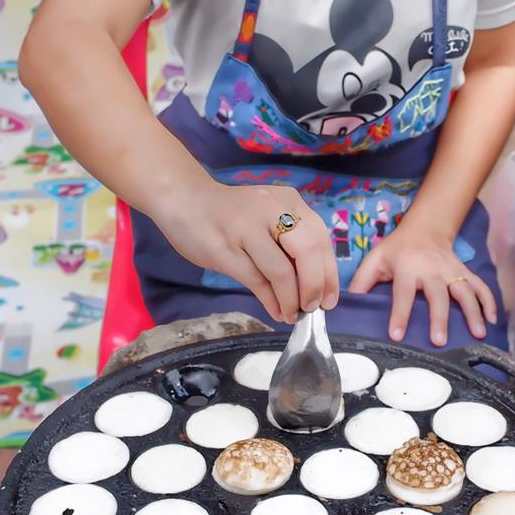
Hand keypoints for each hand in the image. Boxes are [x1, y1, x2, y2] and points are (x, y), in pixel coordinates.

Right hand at [156, 182, 338, 324]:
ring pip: (281, 271)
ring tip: (292, 314)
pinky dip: (271, 300)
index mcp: (288, 200)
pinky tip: (276, 310)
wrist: (185, 201)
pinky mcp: (225, 248)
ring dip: (290, 300)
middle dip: (314, 287)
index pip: (320, 239)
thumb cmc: (232, 213)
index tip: (330, 299)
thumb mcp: (268, 217)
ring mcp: (247, 228)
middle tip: (312, 307)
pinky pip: (256, 280)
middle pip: (307, 253)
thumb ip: (290, 243)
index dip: (329, 273)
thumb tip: (315, 286)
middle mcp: (271, 209)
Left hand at [347, 220, 494, 346]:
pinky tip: (493, 321)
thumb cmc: (396, 250)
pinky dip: (489, 302)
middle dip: (439, 318)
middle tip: (439, 341)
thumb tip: (346, 307)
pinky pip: (480, 286)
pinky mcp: (464, 272)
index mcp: (407, 267)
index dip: (399, 314)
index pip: (402, 294)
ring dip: (473, 312)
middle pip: (438, 295)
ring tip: (477, 335)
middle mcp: (432, 269)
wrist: (425, 228)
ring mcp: (452, 271)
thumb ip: (362, 283)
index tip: (396, 335)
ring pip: (465, 291)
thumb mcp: (374, 260)